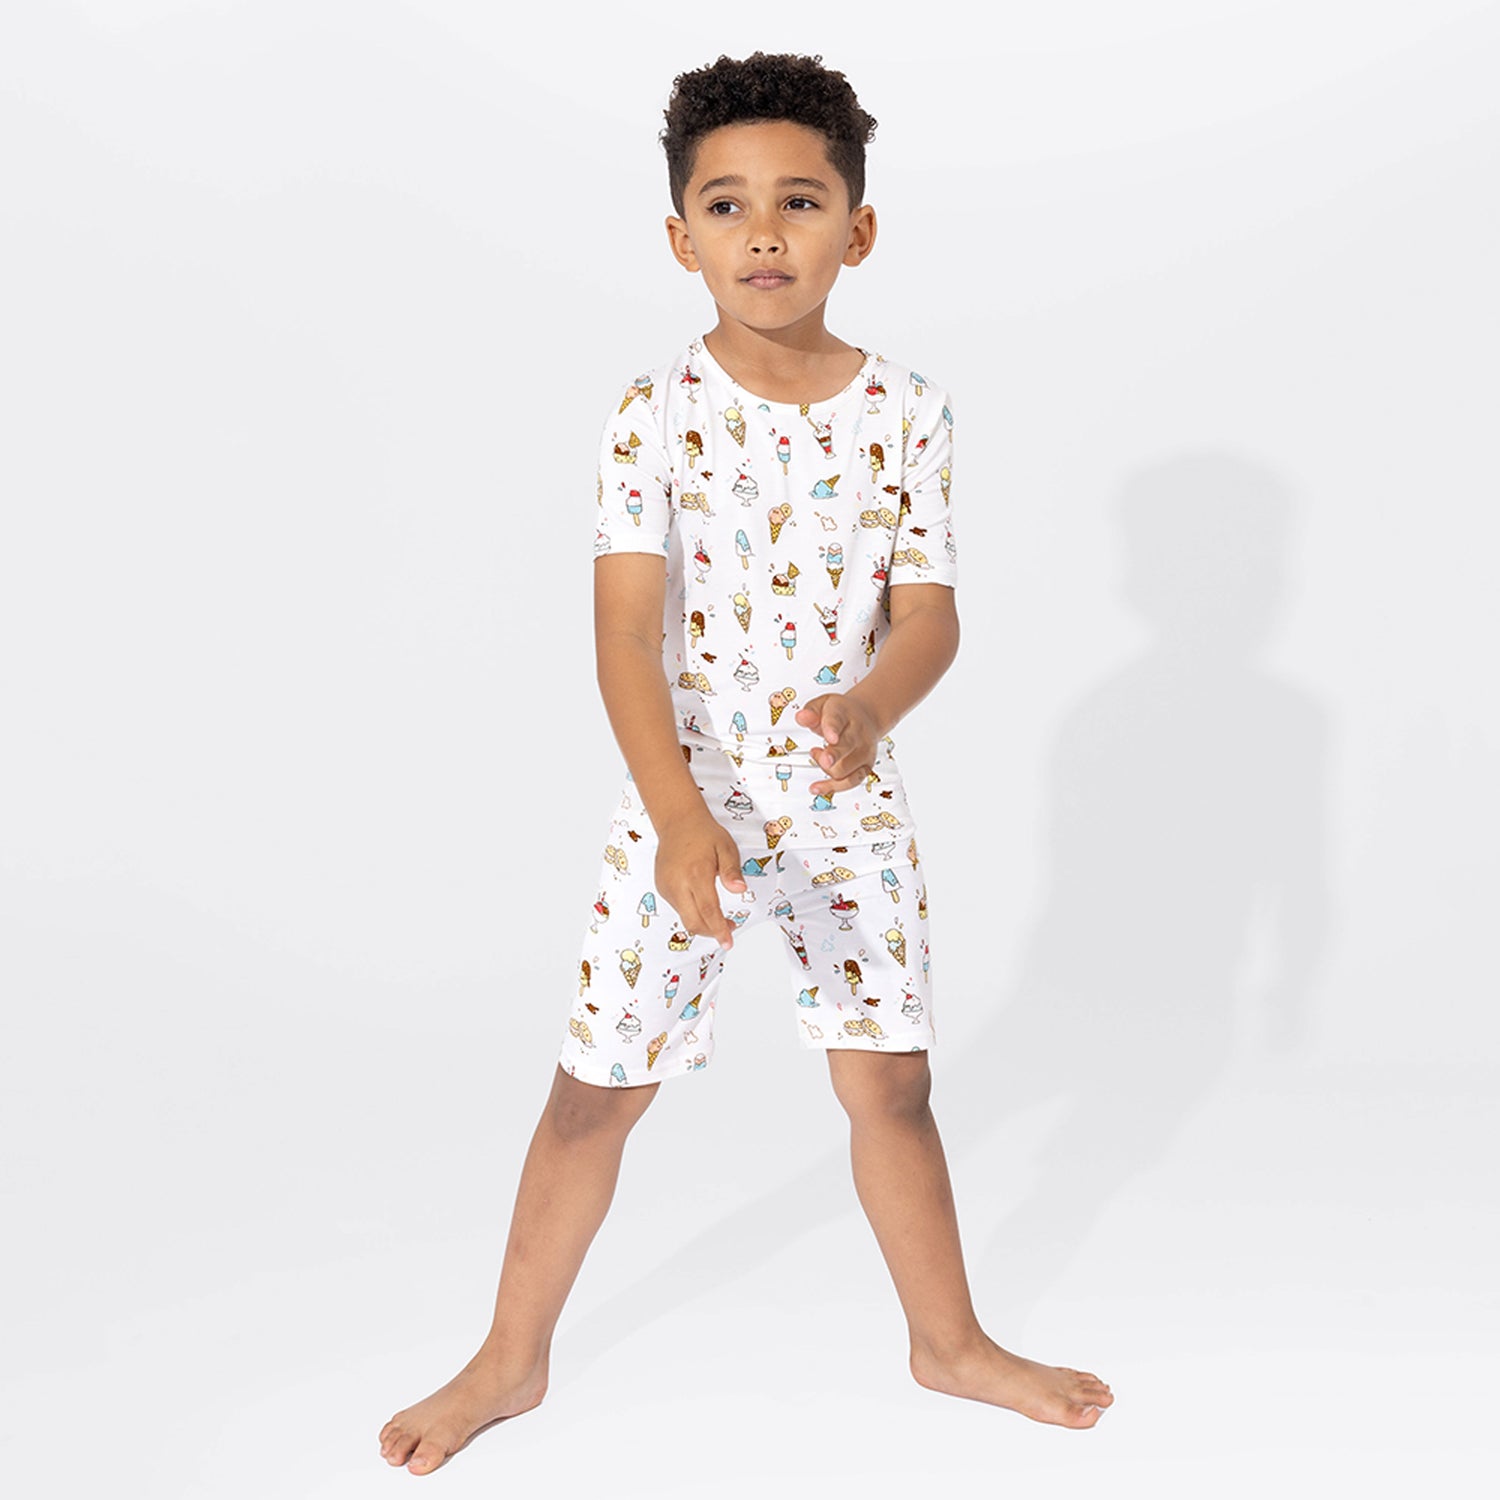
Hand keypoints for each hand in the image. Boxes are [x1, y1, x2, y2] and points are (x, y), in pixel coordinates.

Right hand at [653, 810, 747, 948]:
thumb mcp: (726, 847)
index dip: (719, 929)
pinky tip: (702, 903)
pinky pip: (678, 908)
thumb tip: (740, 890)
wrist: (677, 821)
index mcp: (696, 874)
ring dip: (702, 922)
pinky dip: (692, 912)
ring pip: (685, 917)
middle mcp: (678, 883)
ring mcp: (667, 886)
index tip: (727, 941)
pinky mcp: (662, 887)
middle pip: (694, 921)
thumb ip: (733, 871)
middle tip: (728, 930)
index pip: (709, 911)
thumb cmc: (702, 833)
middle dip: (711, 932)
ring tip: (718, 916)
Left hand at [794, 693, 881, 795]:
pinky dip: (833, 787)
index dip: (832, 730)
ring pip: (843, 768)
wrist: (867, 717)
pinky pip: (850, 782)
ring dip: (825, 767)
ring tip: (819, 754)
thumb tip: (802, 717)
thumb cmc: (842, 713)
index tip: (830, 738)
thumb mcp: (823, 705)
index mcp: (844, 713)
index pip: (837, 720)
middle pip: (846, 746)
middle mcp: (858, 733)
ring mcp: (864, 751)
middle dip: (832, 755)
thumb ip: (811, 712)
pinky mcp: (866, 766)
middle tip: (818, 755)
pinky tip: (818, 787)